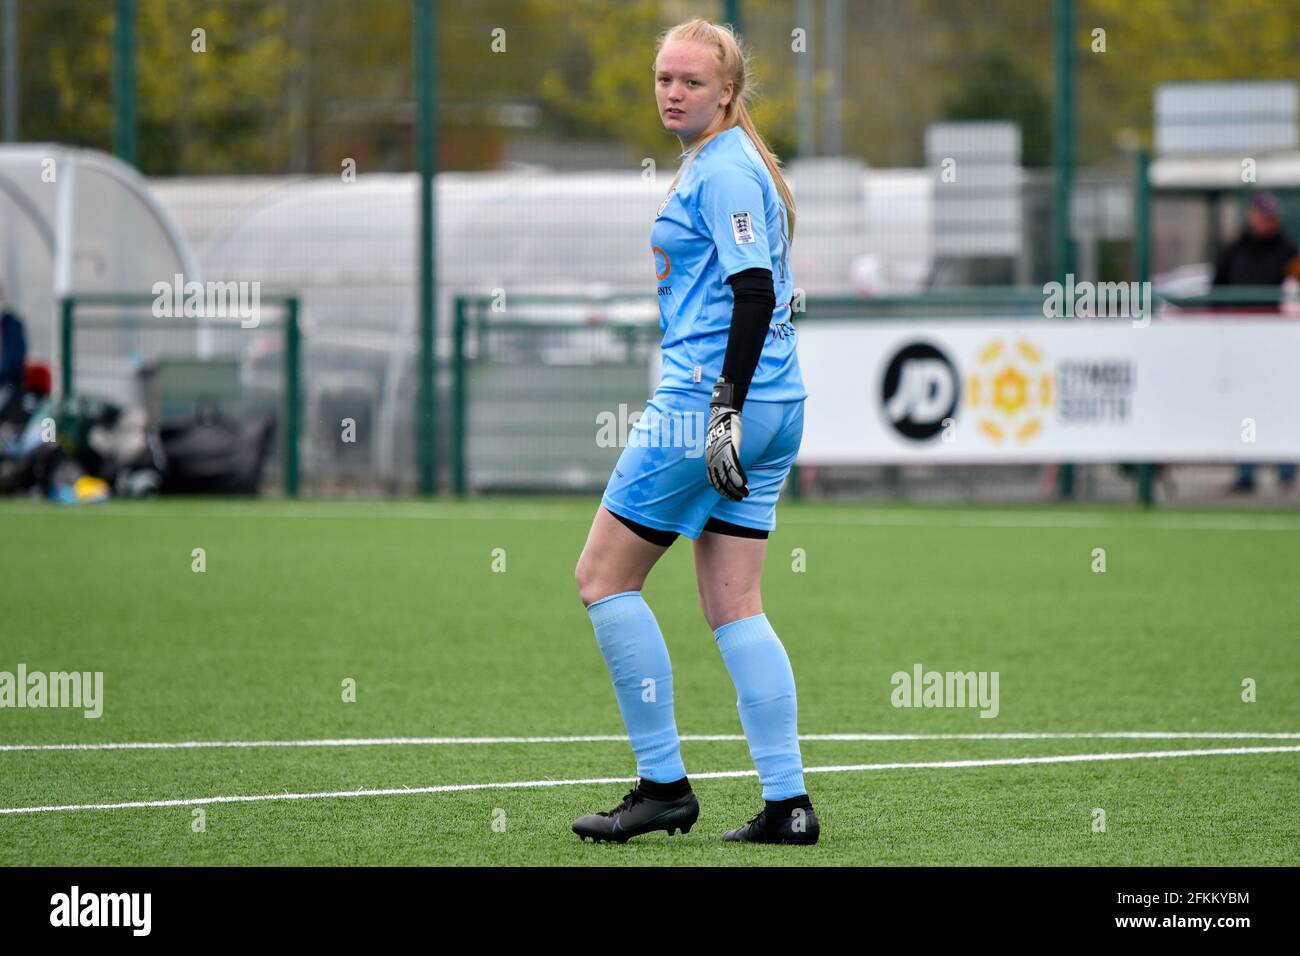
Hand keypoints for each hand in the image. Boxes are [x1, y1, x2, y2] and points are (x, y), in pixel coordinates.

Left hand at [706, 378, 748, 500]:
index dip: (721, 490)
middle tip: (738, 498)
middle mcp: (713, 458)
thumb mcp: (719, 442)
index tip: (729, 496)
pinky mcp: (730, 449)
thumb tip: (726, 461)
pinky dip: (739, 478)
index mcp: (710, 458)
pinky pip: (734, 467)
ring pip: (728, 477)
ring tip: (745, 494)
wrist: (724, 411)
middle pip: (720, 481)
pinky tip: (745, 484)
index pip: (713, 480)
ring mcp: (722, 454)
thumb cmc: (723, 427)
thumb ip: (721, 453)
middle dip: (729, 492)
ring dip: (736, 488)